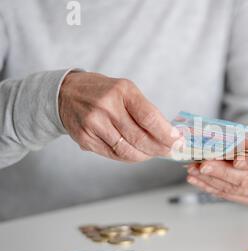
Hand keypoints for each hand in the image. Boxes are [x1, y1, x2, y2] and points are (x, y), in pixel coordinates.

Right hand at [59, 72, 181, 161]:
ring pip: (127, 150)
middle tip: (170, 152)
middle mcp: (106, 106)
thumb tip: (169, 135)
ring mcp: (93, 123)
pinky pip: (113, 154)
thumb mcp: (126, 91)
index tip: (177, 141)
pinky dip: (129, 157)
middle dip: (159, 148)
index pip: (149, 117)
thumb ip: (145, 111)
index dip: (166, 133)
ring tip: (154, 154)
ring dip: (145, 156)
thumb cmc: (103, 92)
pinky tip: (137, 154)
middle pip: (140, 137)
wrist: (65, 93)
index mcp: (122, 91)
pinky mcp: (84, 138)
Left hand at [186, 120, 247, 203]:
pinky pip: (229, 195)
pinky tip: (198, 180)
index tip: (234, 160)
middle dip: (222, 172)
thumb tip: (242, 144)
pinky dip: (211, 187)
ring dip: (211, 180)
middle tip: (204, 164)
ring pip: (235, 189)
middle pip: (247, 179)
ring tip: (194, 170)